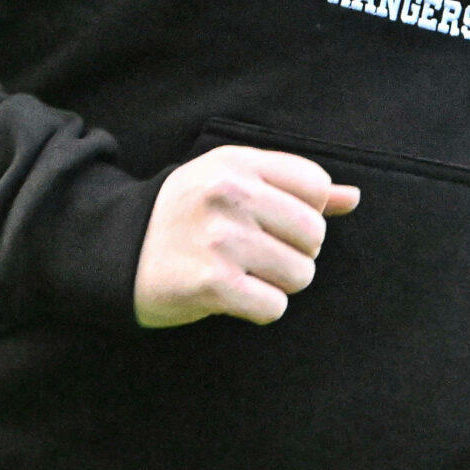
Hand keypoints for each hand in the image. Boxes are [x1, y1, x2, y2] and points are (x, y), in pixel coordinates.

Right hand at [133, 146, 358, 327]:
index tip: (275, 221)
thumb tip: (354, 197)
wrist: (115, 250)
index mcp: (237, 162)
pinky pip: (274, 306)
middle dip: (296, 251)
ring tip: (246, 273)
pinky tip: (235, 295)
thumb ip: (294, 186)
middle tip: (259, 253)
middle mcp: (230, 194)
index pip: (315, 185)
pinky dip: (261, 307)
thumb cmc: (186, 214)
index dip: (306, 211)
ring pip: (300, 273)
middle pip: (314, 233)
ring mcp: (221, 239)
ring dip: (280, 283)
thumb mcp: (232, 180)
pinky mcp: (212, 283)